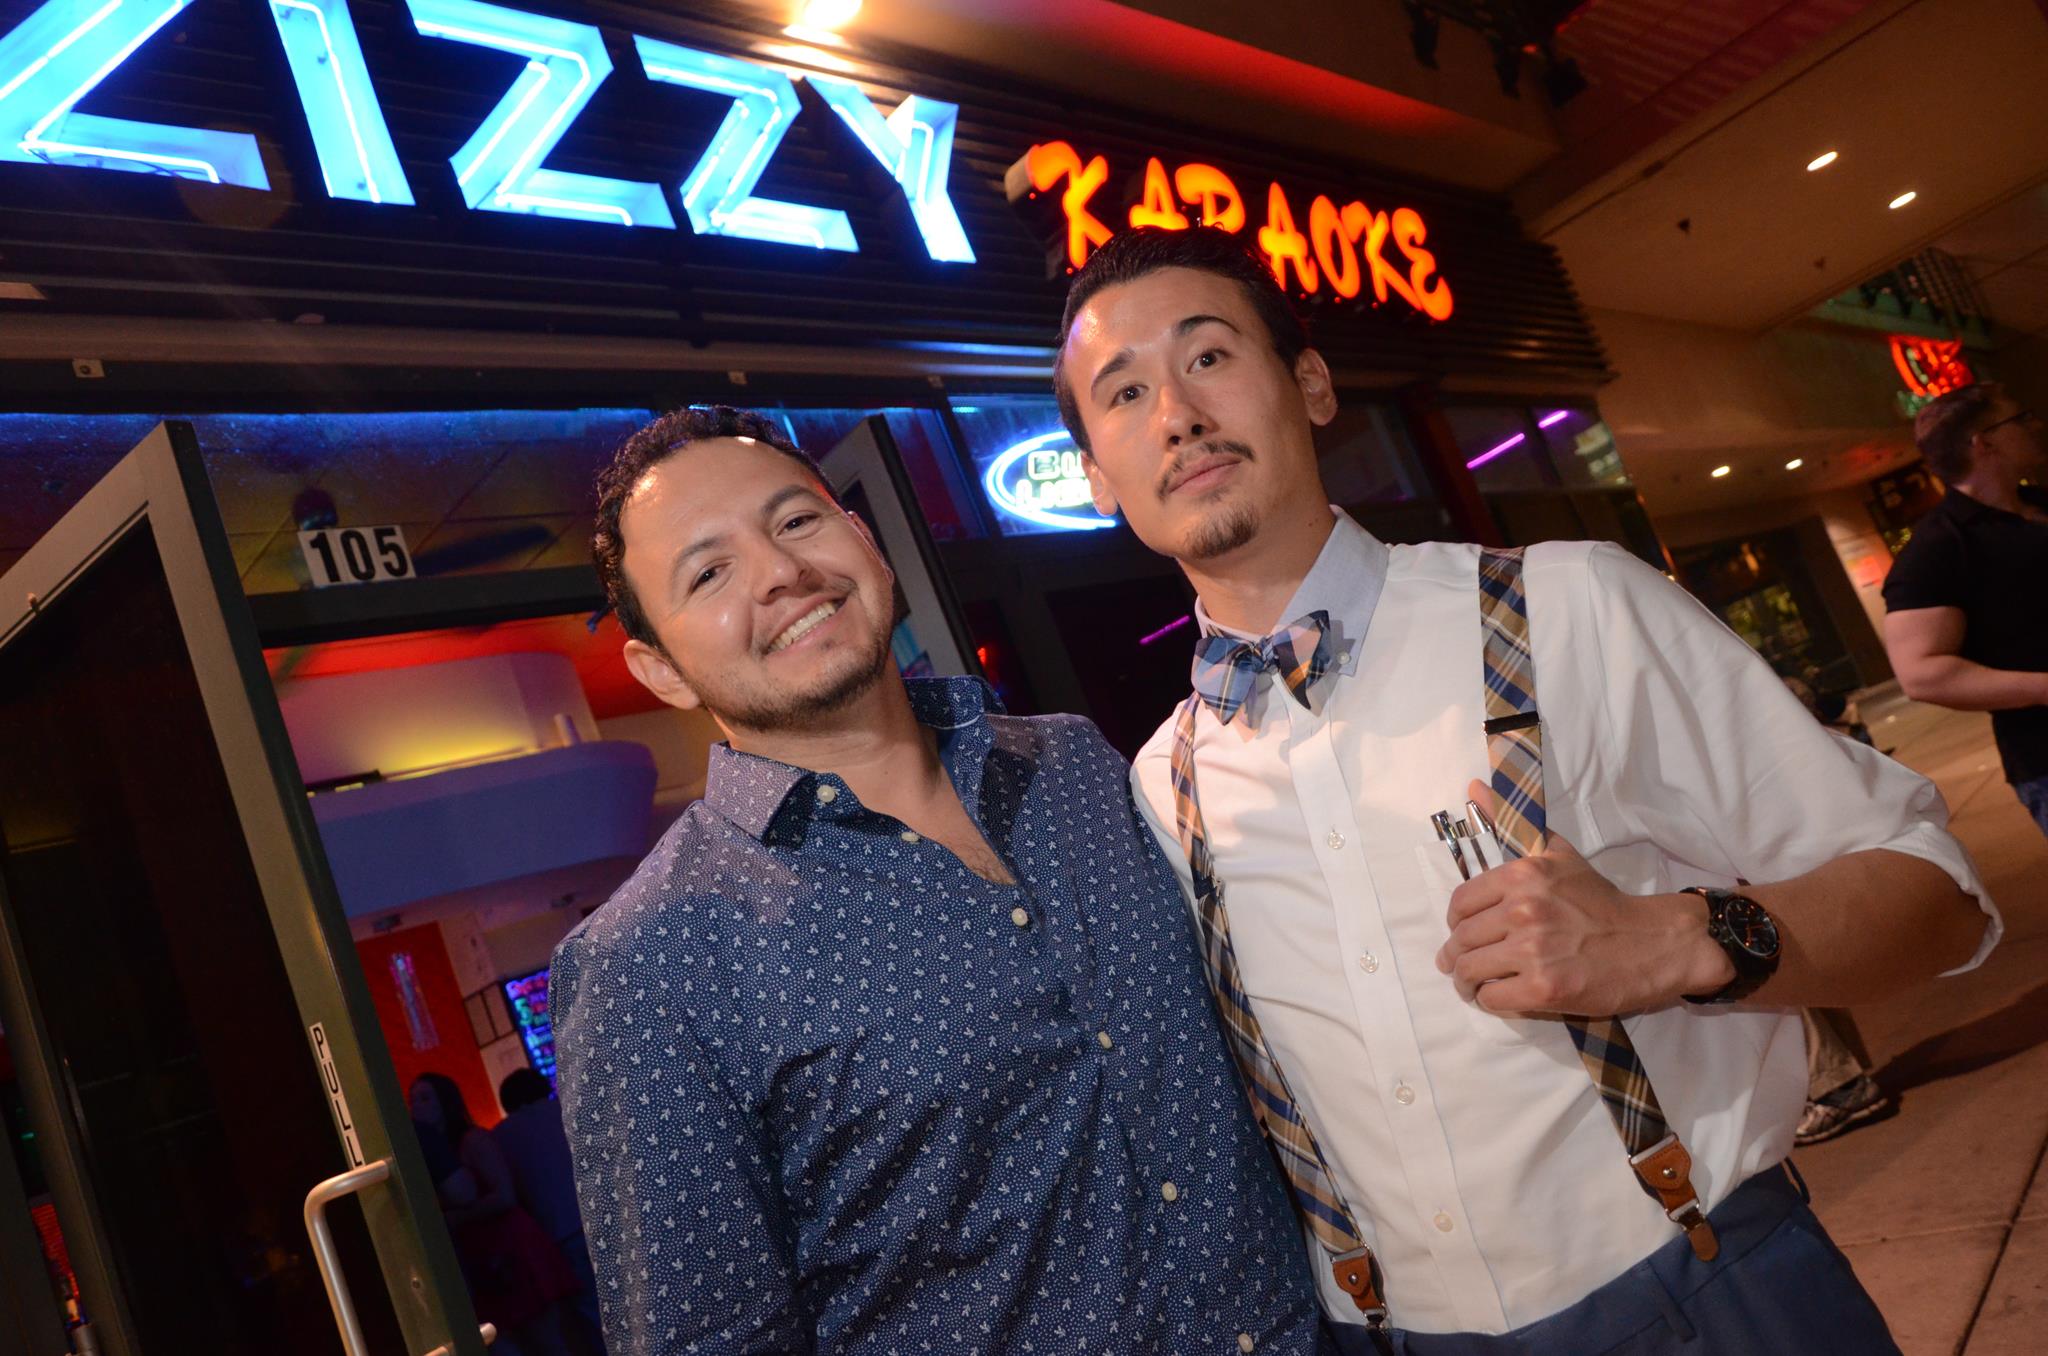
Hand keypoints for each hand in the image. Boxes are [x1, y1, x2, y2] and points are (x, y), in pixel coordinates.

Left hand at [1433, 780, 1732, 1015]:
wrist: (1652, 942)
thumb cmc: (1600, 901)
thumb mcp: (1558, 853)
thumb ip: (1514, 824)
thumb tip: (1472, 787)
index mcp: (1522, 876)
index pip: (1460, 904)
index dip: (1457, 923)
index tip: (1464, 932)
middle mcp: (1524, 910)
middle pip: (1461, 940)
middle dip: (1456, 957)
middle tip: (1462, 966)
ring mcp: (1534, 951)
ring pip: (1470, 971)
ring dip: (1467, 983)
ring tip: (1475, 985)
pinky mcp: (1546, 989)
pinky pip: (1492, 998)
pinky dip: (1490, 1001)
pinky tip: (1501, 996)